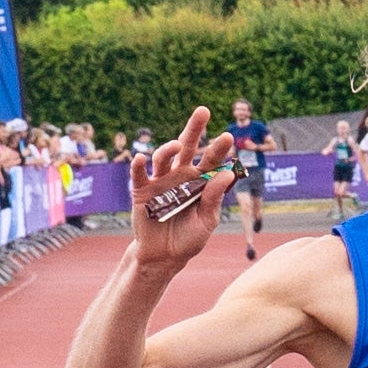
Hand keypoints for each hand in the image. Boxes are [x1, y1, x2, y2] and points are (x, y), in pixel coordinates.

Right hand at [124, 109, 233, 257]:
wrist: (164, 256)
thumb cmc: (189, 238)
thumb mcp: (206, 221)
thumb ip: (214, 198)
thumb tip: (227, 174)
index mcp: (200, 180)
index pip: (212, 160)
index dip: (219, 148)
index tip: (227, 137)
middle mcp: (181, 174)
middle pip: (188, 147)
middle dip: (195, 129)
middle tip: (203, 111)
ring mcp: (161, 180)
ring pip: (164, 157)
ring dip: (168, 148)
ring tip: (177, 145)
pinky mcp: (142, 190)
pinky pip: (140, 174)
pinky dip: (139, 165)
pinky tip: (142, 158)